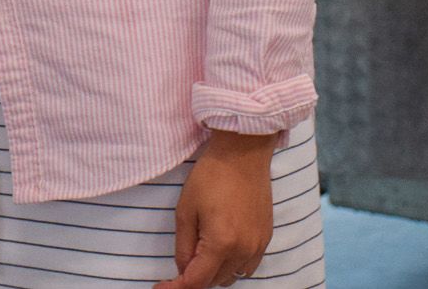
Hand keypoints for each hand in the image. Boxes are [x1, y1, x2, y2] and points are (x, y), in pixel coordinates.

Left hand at [153, 131, 275, 288]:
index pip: (196, 282)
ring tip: (203, 246)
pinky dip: (232, 263)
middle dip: (195, 275)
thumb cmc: (212, 175)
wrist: (243, 152)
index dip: (175, 288)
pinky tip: (222, 244)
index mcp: (221, 243)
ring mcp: (258, 245)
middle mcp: (243, 250)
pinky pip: (247, 265)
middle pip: (214, 282)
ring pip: (231, 276)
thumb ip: (183, 247)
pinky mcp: (266, 238)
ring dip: (214, 271)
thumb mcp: (185, 210)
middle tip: (184, 255)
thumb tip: (183, 270)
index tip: (161, 287)